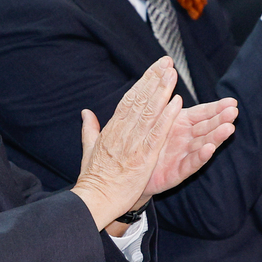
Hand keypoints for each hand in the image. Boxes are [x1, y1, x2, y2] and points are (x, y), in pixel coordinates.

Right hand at [72, 57, 182, 226]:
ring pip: (149, 112)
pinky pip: (157, 133)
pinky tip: (176, 103)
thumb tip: (85, 112)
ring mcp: (133, 143)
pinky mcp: (143, 157)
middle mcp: (122, 132)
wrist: (94, 199)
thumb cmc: (93, 178)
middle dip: (154, 80)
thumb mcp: (89, 149)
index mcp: (111, 129)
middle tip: (167, 62)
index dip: (143, 82)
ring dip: (162, 92)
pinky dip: (167, 117)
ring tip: (172, 74)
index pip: (129, 99)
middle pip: (140, 100)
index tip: (154, 68)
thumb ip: (89, 129)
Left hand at [139, 96, 238, 198]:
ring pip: (203, 143)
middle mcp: (187, 138)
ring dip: (216, 137)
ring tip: (229, 128)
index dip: (217, 107)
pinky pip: (190, 163)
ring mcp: (184, 155)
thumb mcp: (156, 118)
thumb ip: (166, 101)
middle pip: (207, 127)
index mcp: (182, 123)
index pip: (203, 113)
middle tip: (234, 112)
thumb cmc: (148, 142)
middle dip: (221, 119)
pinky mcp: (178, 172)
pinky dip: (200, 157)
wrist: (134, 171)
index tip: (232, 102)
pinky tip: (208, 149)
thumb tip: (169, 71)